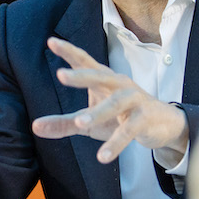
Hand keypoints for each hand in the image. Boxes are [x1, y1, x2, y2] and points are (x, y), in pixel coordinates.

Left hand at [31, 37, 188, 164]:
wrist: (163, 126)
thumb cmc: (121, 118)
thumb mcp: (90, 122)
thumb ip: (64, 123)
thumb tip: (35, 127)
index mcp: (104, 80)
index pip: (85, 62)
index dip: (68, 52)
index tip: (51, 42)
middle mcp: (119, 84)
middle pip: (99, 76)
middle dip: (81, 75)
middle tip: (61, 74)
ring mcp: (134, 100)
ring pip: (115, 104)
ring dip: (98, 113)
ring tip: (80, 123)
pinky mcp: (144, 118)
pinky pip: (128, 130)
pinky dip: (116, 143)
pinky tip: (102, 157)